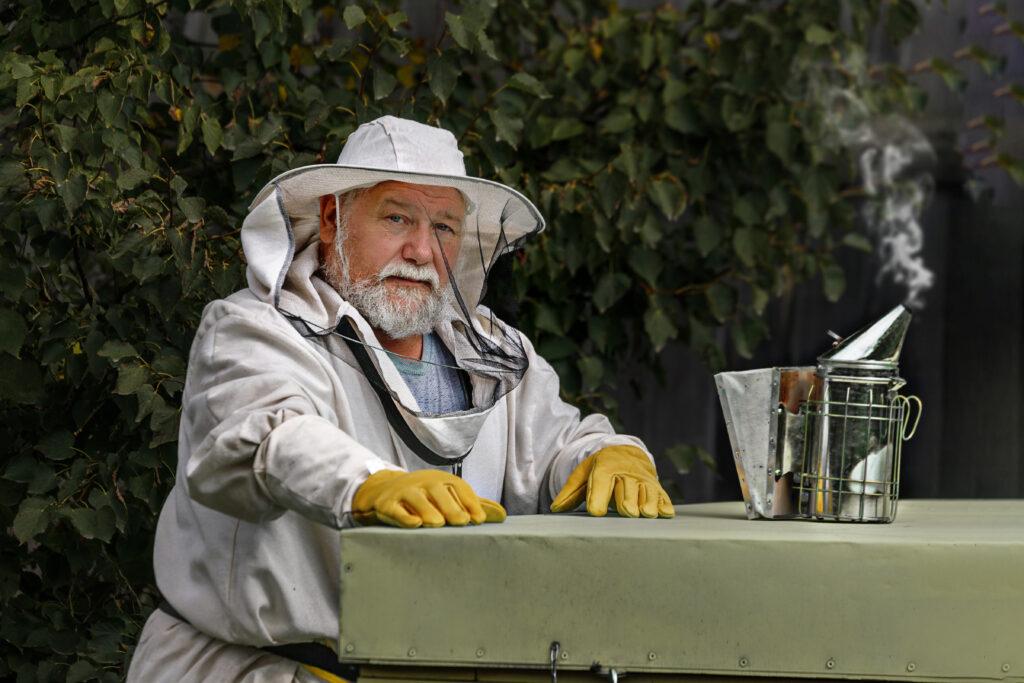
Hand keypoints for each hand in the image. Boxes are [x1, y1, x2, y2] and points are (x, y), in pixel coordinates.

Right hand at [353, 469, 505, 527]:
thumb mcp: (446, 496)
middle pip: (438, 491)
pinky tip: (415, 524)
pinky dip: (404, 517)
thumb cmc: (423, 496)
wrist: (382, 491)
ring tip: (438, 523)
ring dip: (427, 510)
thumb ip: (472, 505)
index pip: (458, 487)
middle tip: (462, 522)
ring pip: (416, 499)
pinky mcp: (386, 504)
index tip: (480, 520)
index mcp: (441, 480)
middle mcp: (423, 482)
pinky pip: (395, 509)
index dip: (470, 502)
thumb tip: (502, 514)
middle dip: (451, 506)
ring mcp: (403, 492)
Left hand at [550, 445, 673, 517]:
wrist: (625, 453)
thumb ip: (569, 493)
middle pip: (627, 488)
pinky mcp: (656, 487)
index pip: (601, 481)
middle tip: (628, 512)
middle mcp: (626, 473)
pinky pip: (662, 495)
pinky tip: (666, 513)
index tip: (596, 512)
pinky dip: (664, 504)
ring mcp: (643, 480)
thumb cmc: (601, 469)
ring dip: (648, 502)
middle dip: (627, 500)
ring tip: (646, 514)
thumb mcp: (583, 474)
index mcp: (605, 467)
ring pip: (647, 492)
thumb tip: (554, 509)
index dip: (598, 496)